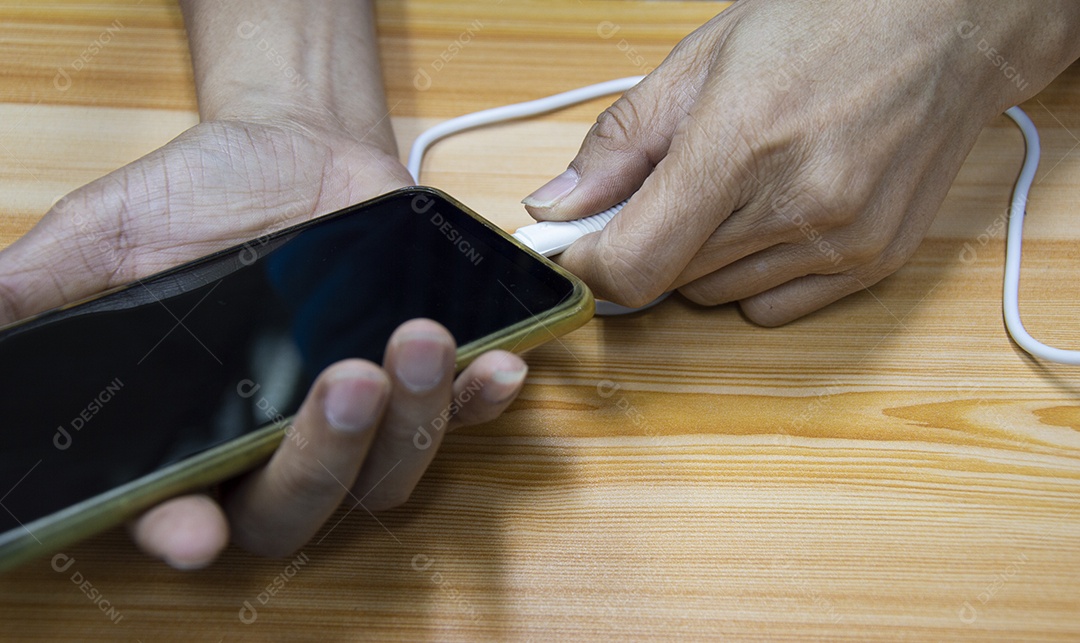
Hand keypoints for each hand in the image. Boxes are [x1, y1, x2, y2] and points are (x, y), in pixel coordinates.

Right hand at [0, 116, 528, 567]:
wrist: (289, 149)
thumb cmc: (194, 200)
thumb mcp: (103, 237)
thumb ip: (39, 294)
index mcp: (192, 435)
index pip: (180, 510)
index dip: (182, 534)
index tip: (189, 531)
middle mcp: (274, 446)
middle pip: (299, 507)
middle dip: (322, 462)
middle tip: (342, 384)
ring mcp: (356, 418)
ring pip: (387, 472)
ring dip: (411, 422)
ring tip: (415, 342)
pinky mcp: (423, 381)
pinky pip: (461, 414)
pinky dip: (481, 400)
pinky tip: (498, 368)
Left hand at [524, 0, 1079, 324]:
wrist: (949, 26)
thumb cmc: (828, 23)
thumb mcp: (701, 60)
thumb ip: (620, 143)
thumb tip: (557, 207)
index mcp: (741, 143)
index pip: (634, 261)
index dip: (587, 264)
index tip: (573, 247)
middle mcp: (796, 207)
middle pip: (668, 280)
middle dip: (644, 243)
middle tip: (662, 189)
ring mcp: (840, 243)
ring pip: (714, 296)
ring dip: (698, 258)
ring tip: (733, 187)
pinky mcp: (872, 264)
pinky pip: (769, 306)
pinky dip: (748, 276)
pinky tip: (771, 217)